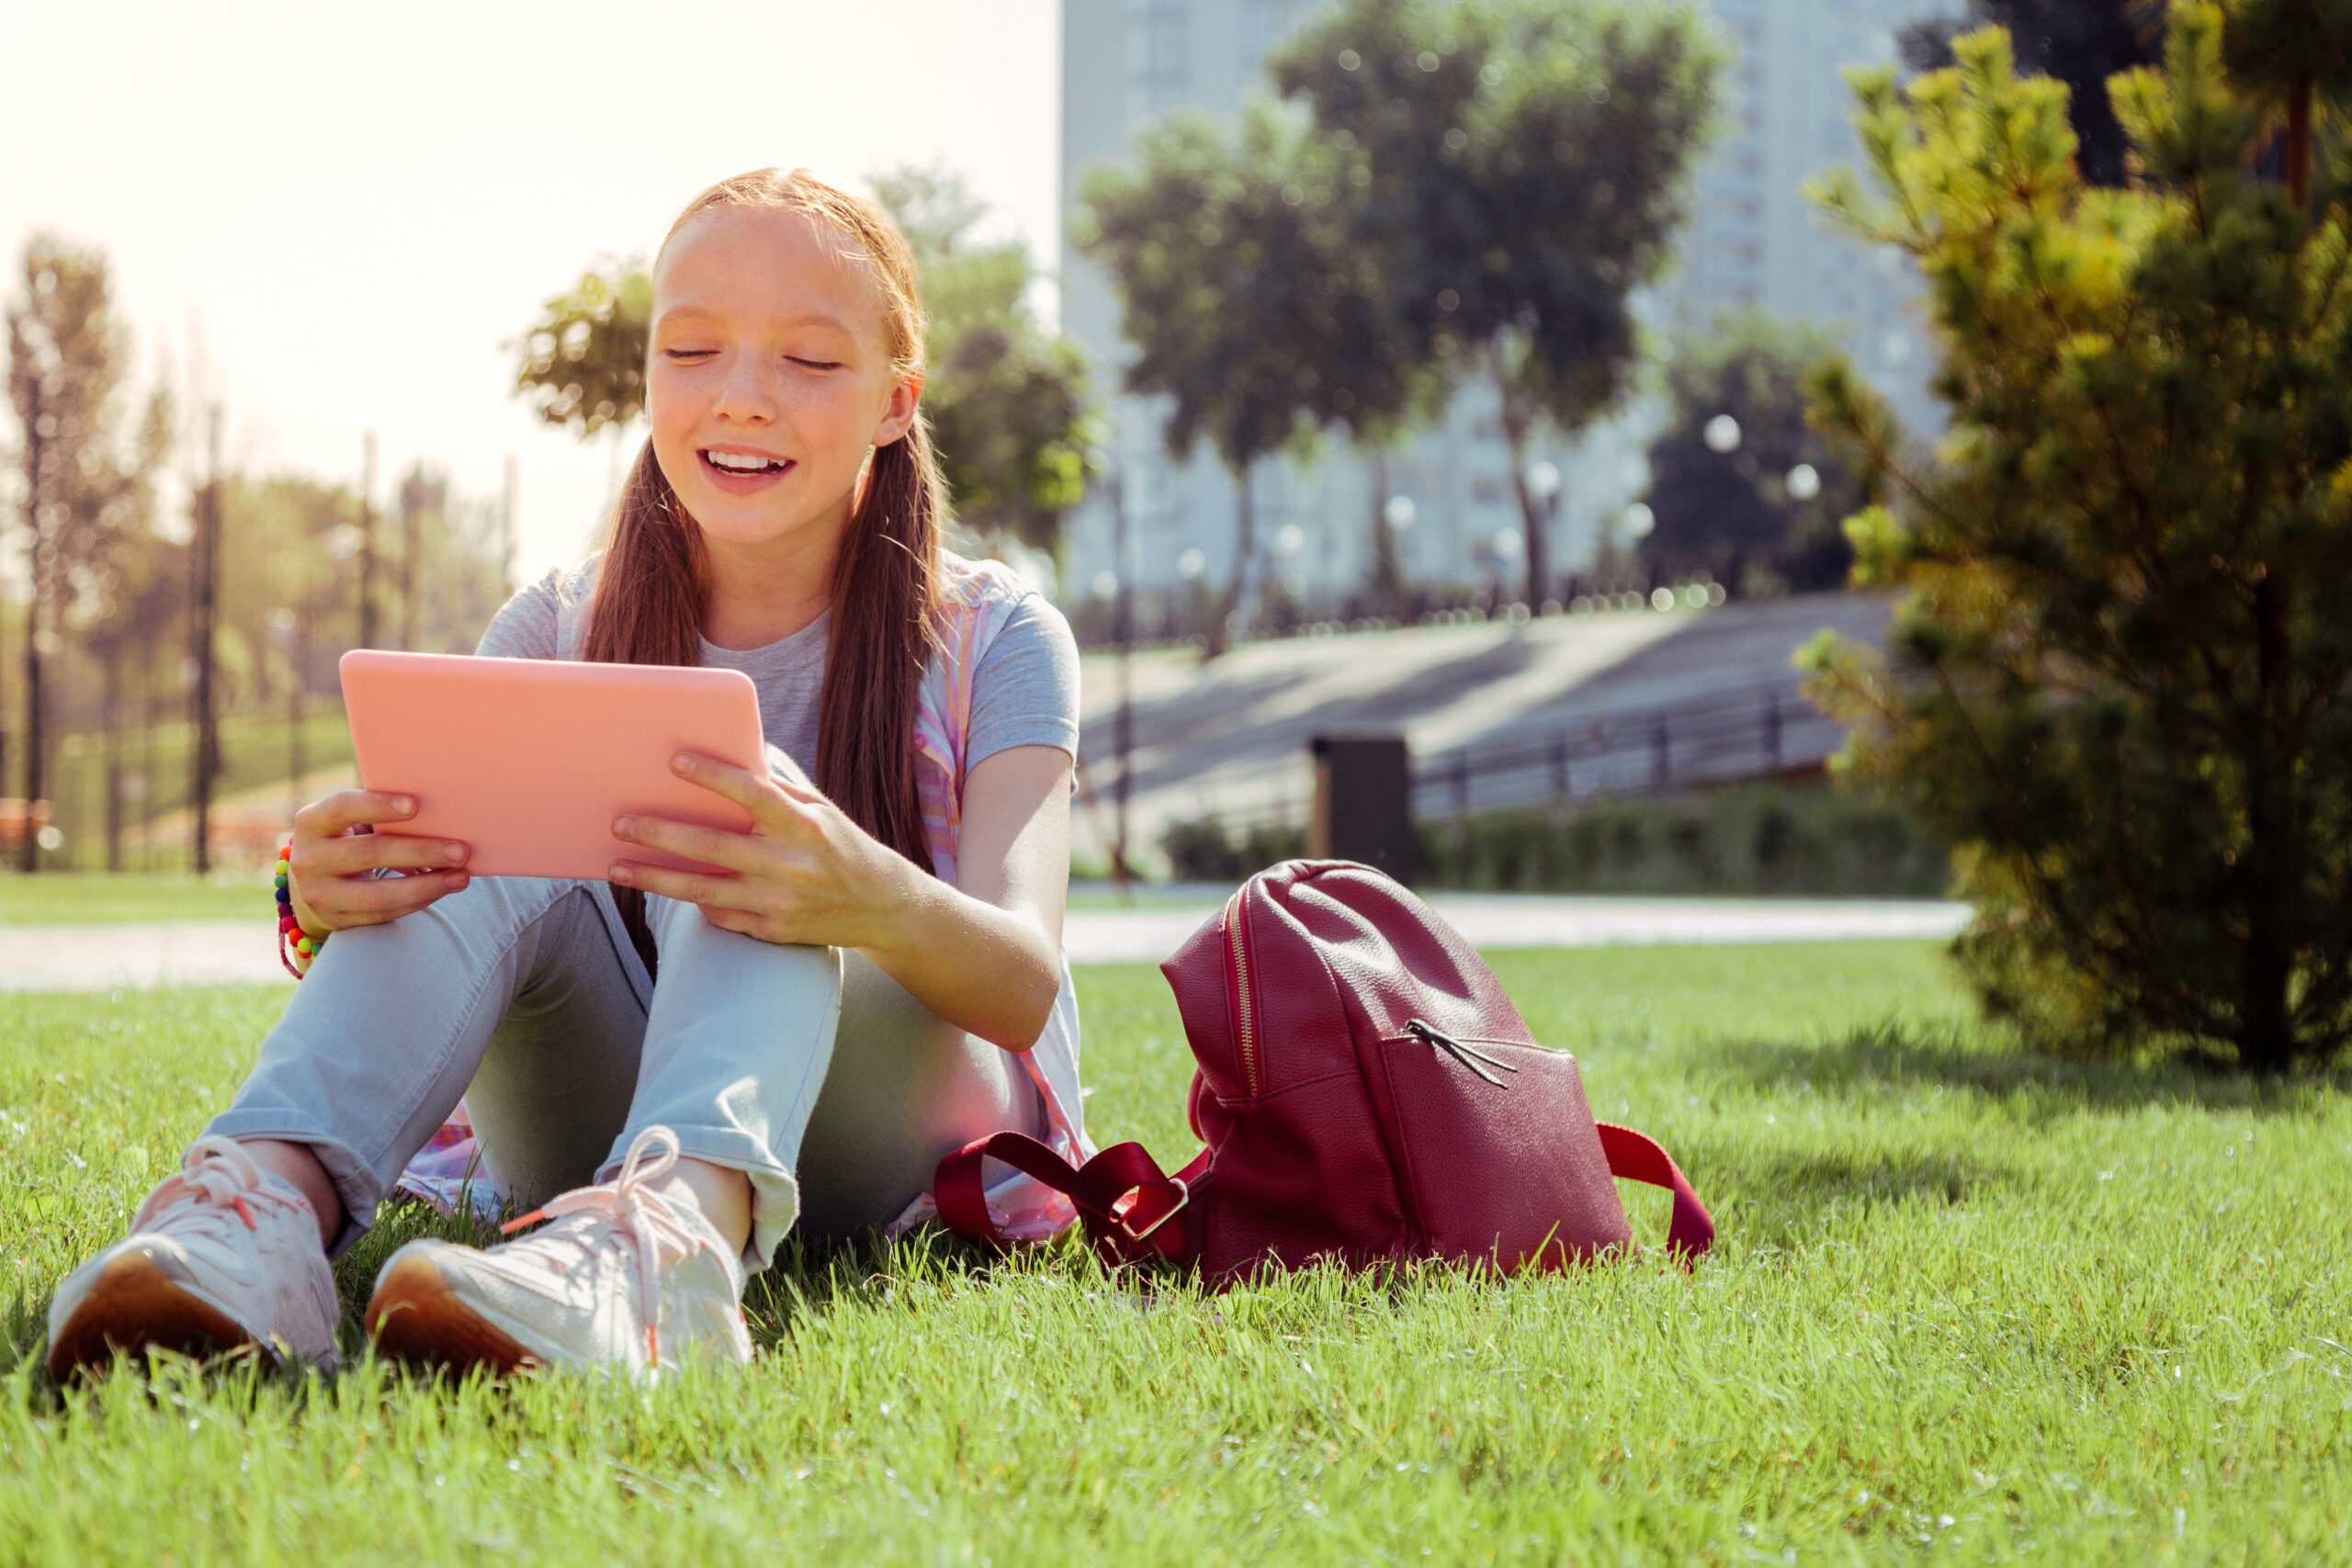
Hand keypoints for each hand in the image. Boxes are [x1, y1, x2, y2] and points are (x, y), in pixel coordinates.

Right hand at [285, 790, 470, 933]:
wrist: (314, 881)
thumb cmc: (349, 837)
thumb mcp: (350, 821)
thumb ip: (381, 813)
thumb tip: (440, 813)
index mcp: (311, 822)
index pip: (342, 807)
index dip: (378, 805)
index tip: (416, 805)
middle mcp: (307, 859)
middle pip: (369, 854)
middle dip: (420, 851)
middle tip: (461, 850)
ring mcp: (318, 895)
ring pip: (378, 894)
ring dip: (426, 886)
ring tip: (461, 876)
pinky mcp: (336, 920)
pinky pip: (384, 913)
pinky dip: (418, 901)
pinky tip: (442, 888)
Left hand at [607, 753, 916, 951]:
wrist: (883, 907)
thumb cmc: (842, 846)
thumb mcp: (820, 810)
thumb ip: (778, 788)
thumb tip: (732, 759)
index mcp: (805, 824)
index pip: (753, 794)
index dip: (713, 776)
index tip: (675, 761)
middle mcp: (791, 864)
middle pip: (713, 847)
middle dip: (661, 833)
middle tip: (621, 822)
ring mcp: (780, 903)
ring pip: (704, 891)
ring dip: (656, 878)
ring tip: (618, 867)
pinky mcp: (773, 932)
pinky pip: (722, 916)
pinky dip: (696, 902)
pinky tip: (670, 887)